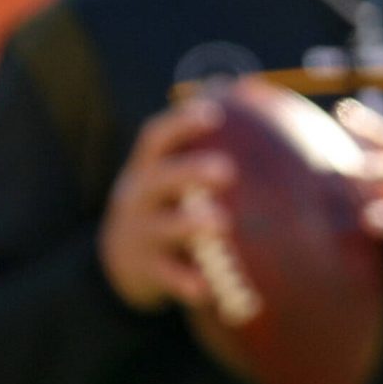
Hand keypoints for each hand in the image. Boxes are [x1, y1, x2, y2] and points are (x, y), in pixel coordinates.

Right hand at [99, 99, 233, 311]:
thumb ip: (211, 146)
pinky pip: (165, 275)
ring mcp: (139, 233)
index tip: (213, 113)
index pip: (157, 138)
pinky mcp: (144, 269)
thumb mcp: (175, 176)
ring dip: (189, 224)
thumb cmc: (170, 204)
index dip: (181, 123)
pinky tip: (207, 288)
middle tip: (226, 170)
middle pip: (159, 178)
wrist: (122, 260)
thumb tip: (260, 94)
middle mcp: (139, 196)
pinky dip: (184, 281)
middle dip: (190, 171)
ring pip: (162, 226)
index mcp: (149, 167)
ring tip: (220, 223)